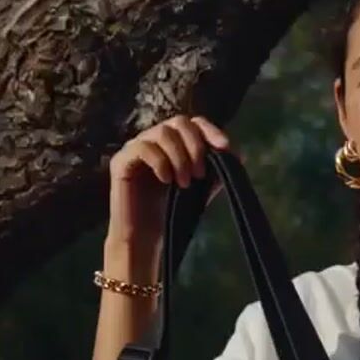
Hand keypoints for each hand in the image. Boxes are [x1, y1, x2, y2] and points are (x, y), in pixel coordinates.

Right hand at [107, 113, 233, 250]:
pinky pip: (142, 148)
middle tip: (200, 173)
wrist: (146, 238)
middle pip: (178, 122)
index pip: (193, 122)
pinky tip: (166, 180)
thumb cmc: (172, 212)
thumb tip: (239, 153)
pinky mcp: (121, 161)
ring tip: (184, 183)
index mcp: (173, 142)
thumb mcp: (202, 188)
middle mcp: (153, 140)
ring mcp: (135, 147)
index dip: (210, 130)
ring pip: (162, 133)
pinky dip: (160, 162)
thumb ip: (216, 168)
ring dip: (179, 156)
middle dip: (195, 145)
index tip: (225, 147)